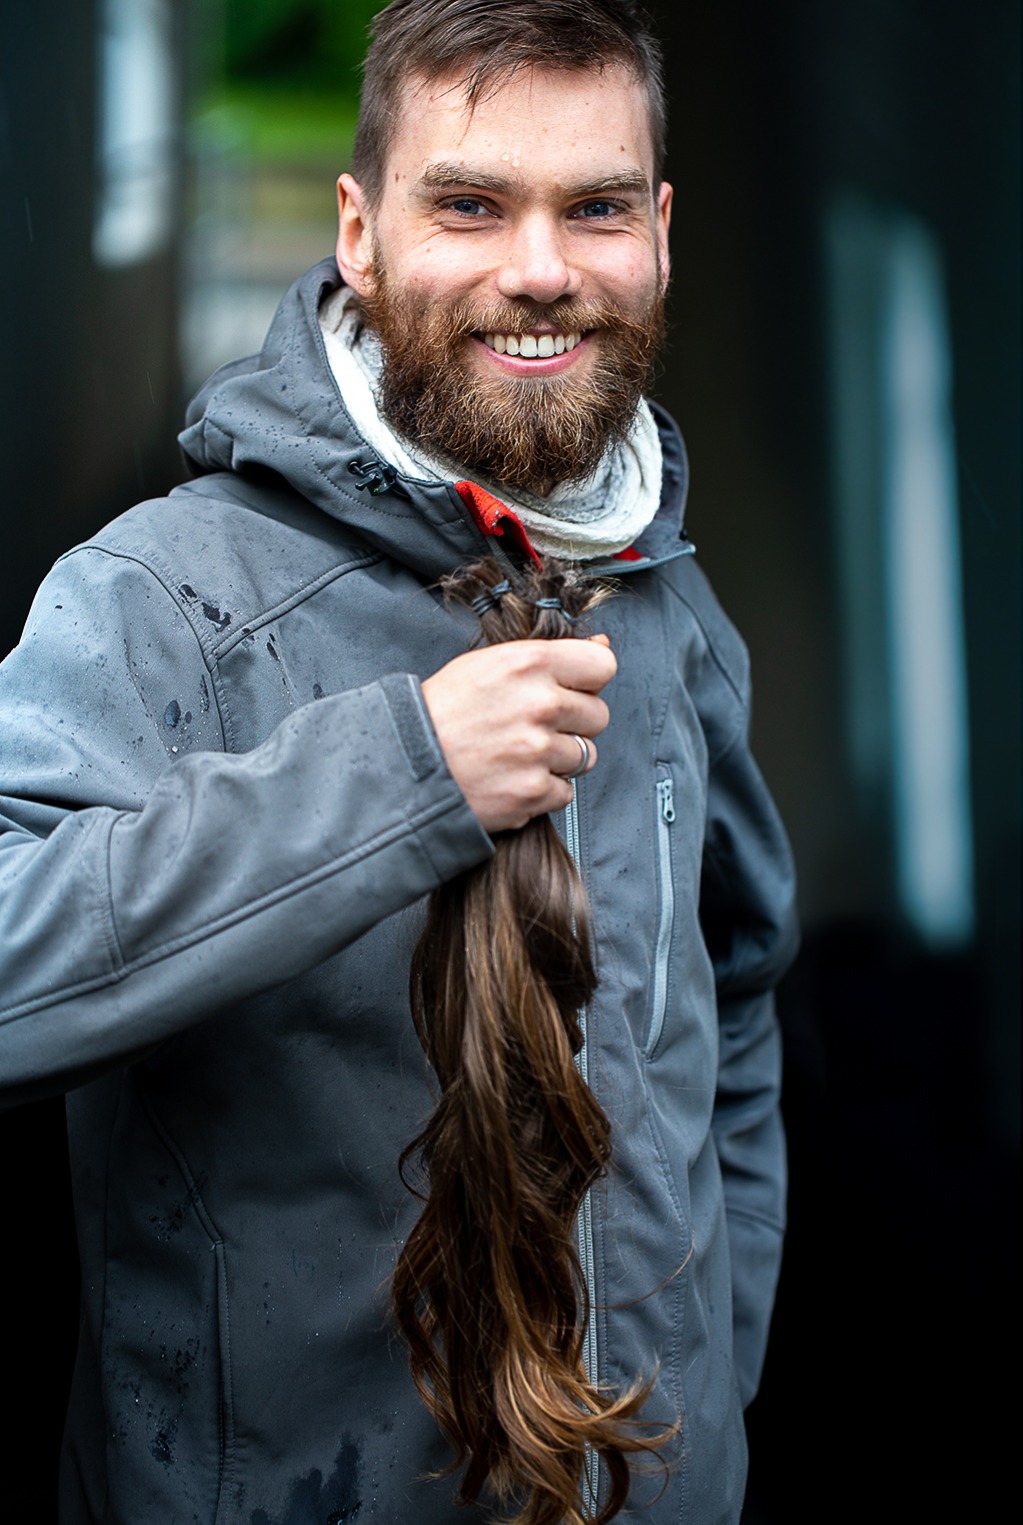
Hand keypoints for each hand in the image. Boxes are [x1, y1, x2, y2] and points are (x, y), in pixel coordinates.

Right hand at [421, 636, 615, 831]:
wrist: (402, 767)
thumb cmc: (441, 712)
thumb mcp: (487, 664)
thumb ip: (546, 655)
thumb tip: (603, 645)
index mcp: (529, 663)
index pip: (603, 665)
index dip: (589, 680)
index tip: (572, 689)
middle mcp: (539, 705)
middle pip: (599, 715)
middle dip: (574, 723)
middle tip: (535, 727)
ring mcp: (538, 752)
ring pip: (585, 756)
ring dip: (559, 759)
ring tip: (519, 754)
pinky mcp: (532, 792)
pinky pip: (564, 792)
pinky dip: (543, 790)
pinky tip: (512, 778)